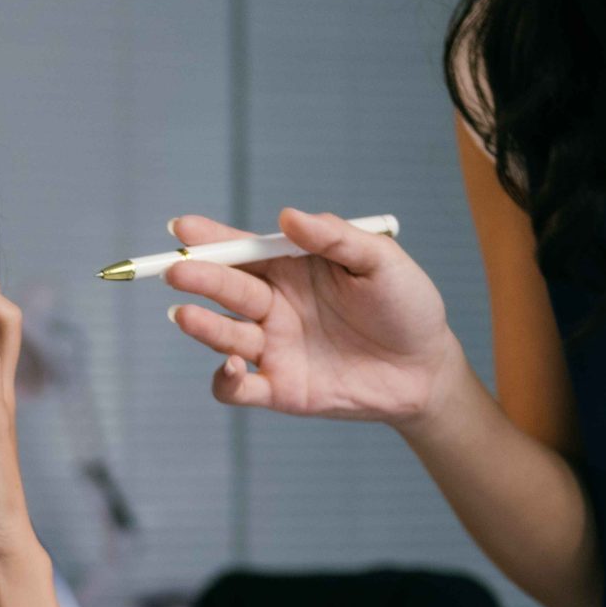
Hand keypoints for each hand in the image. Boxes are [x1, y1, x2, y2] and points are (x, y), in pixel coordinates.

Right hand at [164, 207, 461, 425]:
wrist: (427, 370)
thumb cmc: (407, 306)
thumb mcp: (380, 260)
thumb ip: (335, 237)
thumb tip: (287, 216)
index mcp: (292, 269)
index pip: (244, 251)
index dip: (211, 239)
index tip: (183, 230)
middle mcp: (275, 307)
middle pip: (226, 289)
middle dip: (198, 278)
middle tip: (178, 271)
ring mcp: (274, 348)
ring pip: (224, 335)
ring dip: (202, 326)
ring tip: (186, 316)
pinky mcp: (280, 389)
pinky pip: (237, 389)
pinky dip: (225, 381)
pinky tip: (233, 367)